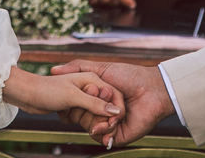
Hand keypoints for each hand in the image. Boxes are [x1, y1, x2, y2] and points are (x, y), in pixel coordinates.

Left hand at [2, 66, 123, 123]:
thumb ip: (95, 104)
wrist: (27, 93)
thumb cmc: (48, 89)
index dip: (113, 112)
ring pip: (93, 114)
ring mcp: (81, 96)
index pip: (113, 97)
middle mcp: (89, 87)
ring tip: (69, 112)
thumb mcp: (74, 97)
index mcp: (93, 79)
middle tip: (90, 125)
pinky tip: (65, 115)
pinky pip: (82, 117)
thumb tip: (115, 111)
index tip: (110, 124)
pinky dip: (76, 119)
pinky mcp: (74, 105)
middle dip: (98, 118)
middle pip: (104, 108)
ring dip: (85, 119)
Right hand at [51, 60, 172, 146]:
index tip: (77, 92)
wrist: (151, 89)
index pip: (75, 106)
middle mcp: (100, 113)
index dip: (72, 102)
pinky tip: (108, 122)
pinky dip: (102, 130)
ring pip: (89, 128)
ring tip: (107, 108)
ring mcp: (109, 125)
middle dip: (85, 109)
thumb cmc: (129, 76)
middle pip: (79, 118)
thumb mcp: (100, 68)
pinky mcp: (118, 135)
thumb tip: (53, 69)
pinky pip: (102, 137)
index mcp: (95, 99)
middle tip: (96, 95)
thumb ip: (77, 67)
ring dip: (95, 119)